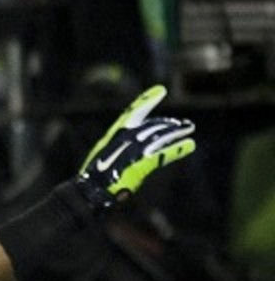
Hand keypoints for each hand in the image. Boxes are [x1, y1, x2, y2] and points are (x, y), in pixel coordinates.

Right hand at [74, 85, 195, 208]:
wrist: (90, 189)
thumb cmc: (95, 176)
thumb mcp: (106, 156)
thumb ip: (119, 148)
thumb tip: (129, 147)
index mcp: (113, 135)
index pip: (132, 112)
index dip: (146, 100)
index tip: (159, 90)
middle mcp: (123, 138)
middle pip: (150, 125)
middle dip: (168, 123)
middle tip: (185, 123)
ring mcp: (132, 150)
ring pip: (158, 137)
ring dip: (176, 133)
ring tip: (190, 130)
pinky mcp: (139, 164)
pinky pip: (162, 154)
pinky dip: (176, 149)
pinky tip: (189, 145)